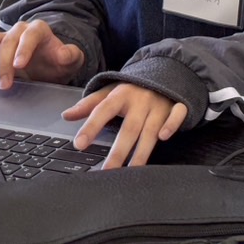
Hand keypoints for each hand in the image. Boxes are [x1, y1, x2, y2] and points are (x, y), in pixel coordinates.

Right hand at [0, 19, 85, 88]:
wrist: (51, 66)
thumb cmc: (59, 62)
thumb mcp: (71, 59)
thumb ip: (70, 55)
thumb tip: (63, 53)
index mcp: (38, 31)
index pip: (29, 34)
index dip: (23, 48)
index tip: (19, 65)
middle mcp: (18, 32)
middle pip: (6, 40)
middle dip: (4, 62)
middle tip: (5, 84)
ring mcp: (2, 40)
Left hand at [64, 82, 187, 167]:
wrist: (164, 71)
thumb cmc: (133, 88)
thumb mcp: (110, 91)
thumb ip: (89, 104)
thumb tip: (66, 115)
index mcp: (122, 94)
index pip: (103, 110)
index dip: (91, 126)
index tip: (79, 144)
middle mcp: (141, 100)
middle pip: (129, 128)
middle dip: (118, 151)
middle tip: (106, 171)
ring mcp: (159, 104)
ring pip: (151, 129)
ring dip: (141, 151)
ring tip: (130, 172)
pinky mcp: (177, 106)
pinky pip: (177, 115)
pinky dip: (172, 125)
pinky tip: (163, 138)